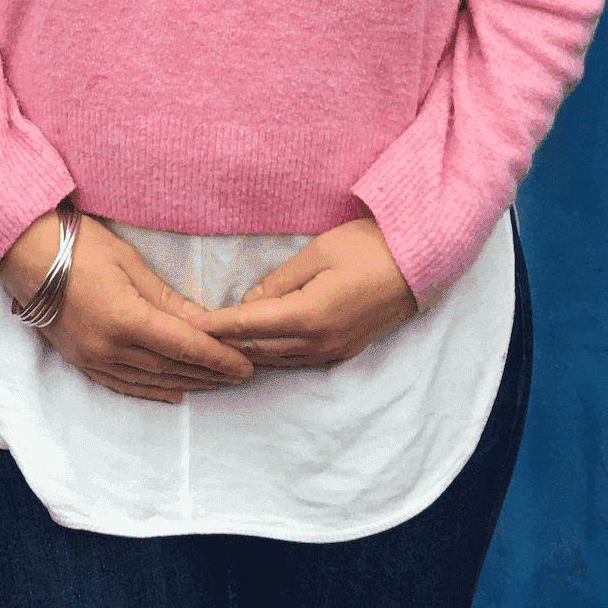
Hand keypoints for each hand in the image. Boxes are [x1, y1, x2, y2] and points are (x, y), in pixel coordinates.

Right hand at [0, 211, 256, 404]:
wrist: (27, 253)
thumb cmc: (83, 246)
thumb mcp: (131, 264)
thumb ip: (167, 300)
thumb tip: (204, 323)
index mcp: (125, 320)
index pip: (184, 346)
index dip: (218, 358)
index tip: (245, 365)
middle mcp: (109, 348)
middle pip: (170, 368)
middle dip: (209, 374)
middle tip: (240, 375)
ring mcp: (92, 359)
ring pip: (150, 381)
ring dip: (186, 383)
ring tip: (216, 384)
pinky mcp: (80, 361)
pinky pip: (123, 385)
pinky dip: (151, 391)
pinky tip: (172, 393)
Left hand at [191, 217, 416, 368]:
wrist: (418, 264)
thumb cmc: (369, 247)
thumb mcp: (318, 252)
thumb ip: (280, 281)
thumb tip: (249, 304)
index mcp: (310, 315)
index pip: (251, 325)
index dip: (218, 327)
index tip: (189, 328)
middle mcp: (319, 343)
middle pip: (259, 349)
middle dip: (224, 344)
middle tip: (192, 338)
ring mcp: (333, 351)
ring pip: (276, 360)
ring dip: (246, 353)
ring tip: (216, 347)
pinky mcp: (342, 351)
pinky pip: (296, 360)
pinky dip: (270, 355)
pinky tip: (256, 348)